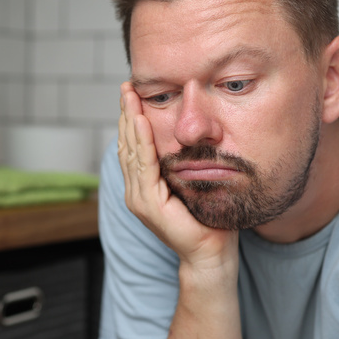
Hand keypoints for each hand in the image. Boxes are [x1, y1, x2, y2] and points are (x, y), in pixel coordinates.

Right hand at [118, 83, 237, 269]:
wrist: (211, 252)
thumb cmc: (209, 220)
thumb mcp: (194, 183)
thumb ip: (186, 164)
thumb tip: (193, 136)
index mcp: (144, 187)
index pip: (134, 146)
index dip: (132, 119)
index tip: (133, 94)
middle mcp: (136, 192)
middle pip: (127, 144)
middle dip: (126, 114)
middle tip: (127, 86)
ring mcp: (139, 199)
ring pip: (131, 151)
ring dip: (130, 121)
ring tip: (130, 96)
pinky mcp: (148, 204)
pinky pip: (144, 166)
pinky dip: (142, 142)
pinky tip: (142, 122)